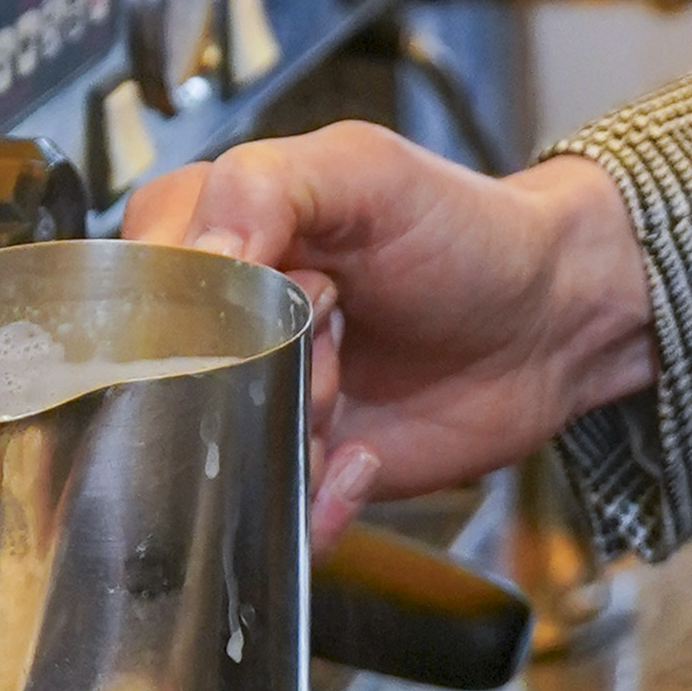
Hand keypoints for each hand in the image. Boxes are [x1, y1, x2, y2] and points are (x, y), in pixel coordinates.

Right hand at [123, 126, 652, 531]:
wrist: (554, 320)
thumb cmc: (465, 231)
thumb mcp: (367, 171)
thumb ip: (266, 186)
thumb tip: (194, 253)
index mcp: (208, 234)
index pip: (137, 287)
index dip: (206, 306)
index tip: (288, 291)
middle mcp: (217, 325)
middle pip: (167, 385)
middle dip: (251, 381)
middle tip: (329, 345)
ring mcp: (254, 404)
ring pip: (210, 459)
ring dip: (287, 442)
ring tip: (347, 399)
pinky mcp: (297, 473)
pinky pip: (266, 518)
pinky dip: (315, 504)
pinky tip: (361, 460)